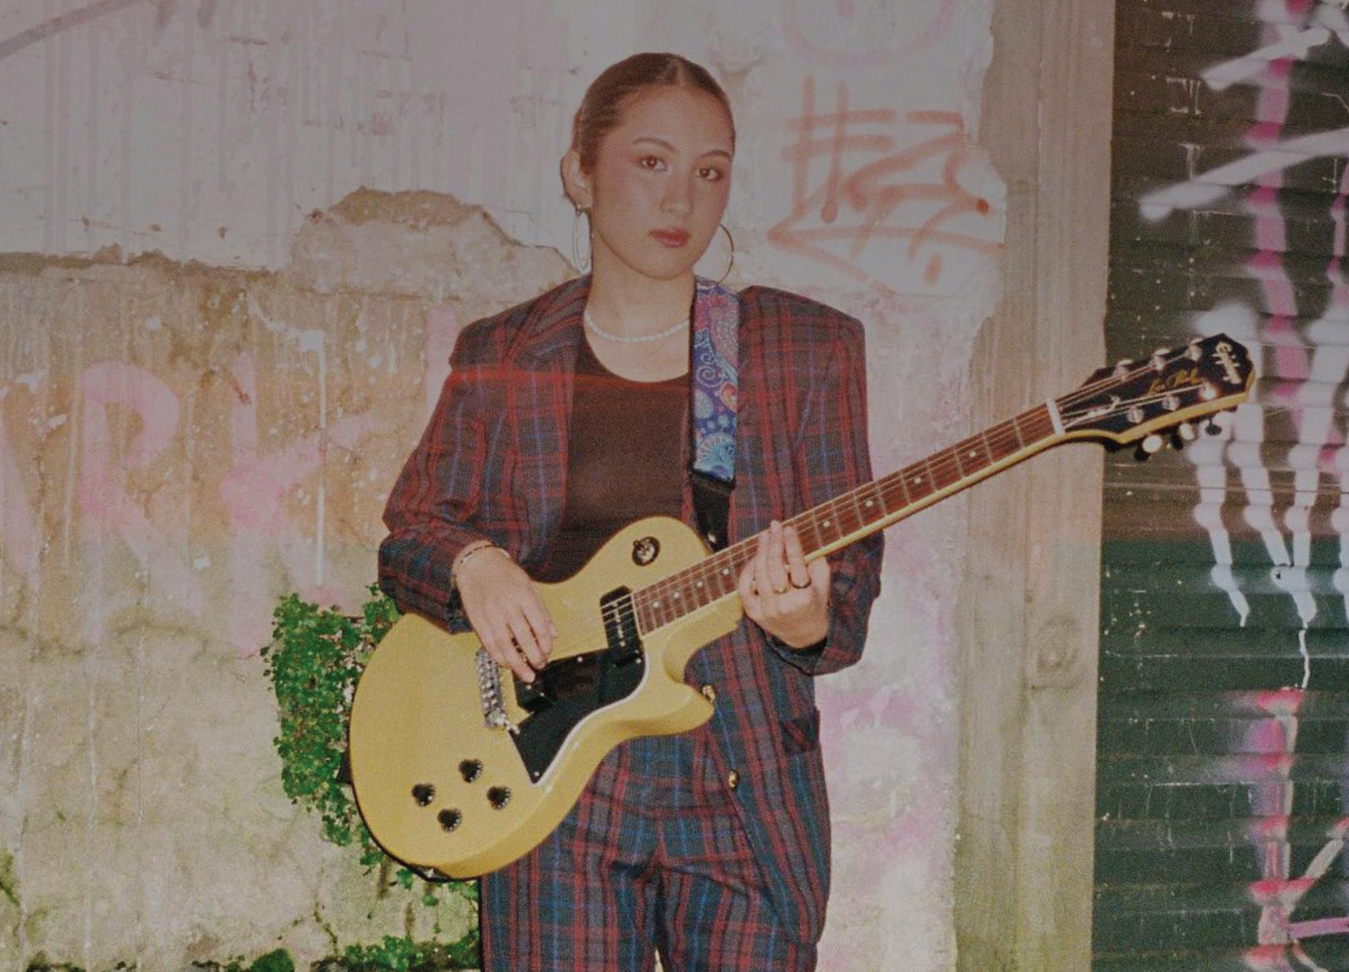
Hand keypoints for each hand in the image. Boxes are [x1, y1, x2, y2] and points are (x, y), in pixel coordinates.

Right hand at [454, 546, 554, 682]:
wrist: (477, 564)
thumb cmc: (505, 574)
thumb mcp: (529, 586)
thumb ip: (542, 611)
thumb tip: (554, 634)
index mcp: (524, 595)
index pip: (539, 625)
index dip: (546, 643)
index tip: (548, 652)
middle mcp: (507, 605)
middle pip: (523, 637)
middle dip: (534, 656)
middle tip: (540, 665)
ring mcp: (490, 613)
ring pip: (504, 645)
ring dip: (517, 664)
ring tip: (527, 674)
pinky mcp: (477, 620)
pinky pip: (489, 644)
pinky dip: (499, 657)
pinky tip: (508, 664)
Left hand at [738, 520, 830, 648]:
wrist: (803, 634)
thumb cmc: (814, 603)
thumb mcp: (823, 586)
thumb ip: (818, 564)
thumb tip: (802, 542)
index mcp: (805, 598)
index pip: (797, 564)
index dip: (791, 544)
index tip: (789, 528)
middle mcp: (784, 605)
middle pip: (775, 566)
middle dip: (774, 542)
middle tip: (774, 526)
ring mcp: (767, 610)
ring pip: (759, 574)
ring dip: (761, 551)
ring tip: (765, 536)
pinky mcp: (754, 613)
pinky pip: (745, 587)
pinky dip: (748, 571)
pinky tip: (755, 557)